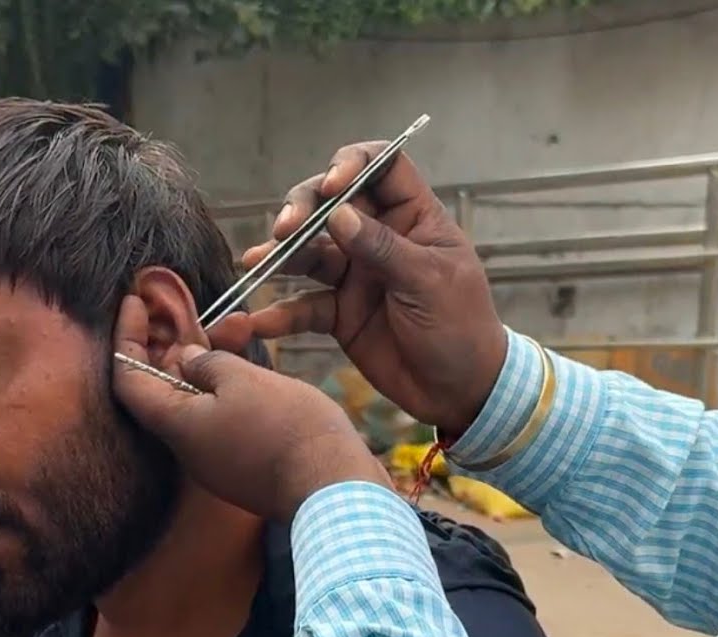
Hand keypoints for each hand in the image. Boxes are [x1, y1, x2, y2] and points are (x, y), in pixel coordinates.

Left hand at [112, 295, 389, 520]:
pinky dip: (230, 388)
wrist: (334, 488)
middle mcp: (189, 448)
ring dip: (210, 364)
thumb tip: (186, 359)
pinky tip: (256, 366)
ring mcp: (218, 461)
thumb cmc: (287, 428)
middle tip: (191, 308)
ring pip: (199, 403)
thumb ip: (208, 363)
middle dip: (175, 345)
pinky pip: (224, 420)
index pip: (128, 380)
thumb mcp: (244, 380)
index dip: (126, 338)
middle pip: (164, 390)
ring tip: (238, 326)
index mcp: (178, 425)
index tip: (134, 303)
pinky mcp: (246, 466)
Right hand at [209, 143, 506, 436]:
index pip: (381, 166)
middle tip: (285, 229)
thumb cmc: (462, 327)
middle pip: (331, 203)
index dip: (353, 163)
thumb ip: (383, 248)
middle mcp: (378, 238)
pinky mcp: (339, 313)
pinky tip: (260, 321)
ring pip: (309, 250)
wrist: (461, 392)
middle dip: (303, 208)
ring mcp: (356, 274)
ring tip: (256, 262)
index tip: (332, 184)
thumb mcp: (429, 283)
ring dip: (282, 253)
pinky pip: (303, 306)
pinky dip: (281, 313)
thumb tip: (337, 214)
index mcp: (413, 218)